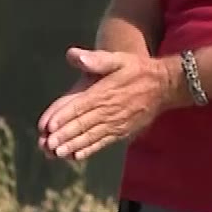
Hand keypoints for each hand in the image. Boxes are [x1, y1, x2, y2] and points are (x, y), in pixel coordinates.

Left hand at [36, 47, 175, 160]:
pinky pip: (103, 142)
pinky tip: (77, 156)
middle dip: (64, 135)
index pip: (78, 106)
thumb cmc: (137, 69)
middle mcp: (108, 111)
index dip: (62, 116)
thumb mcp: (119, 58)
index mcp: (103, 93)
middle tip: (47, 144)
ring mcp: (116, 123)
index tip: (47, 125)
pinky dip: (90, 149)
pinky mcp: (122, 131)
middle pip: (82, 124)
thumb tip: (75, 55)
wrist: (164, 85)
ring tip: (57, 153)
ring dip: (73, 145)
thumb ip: (97, 59)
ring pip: (90, 136)